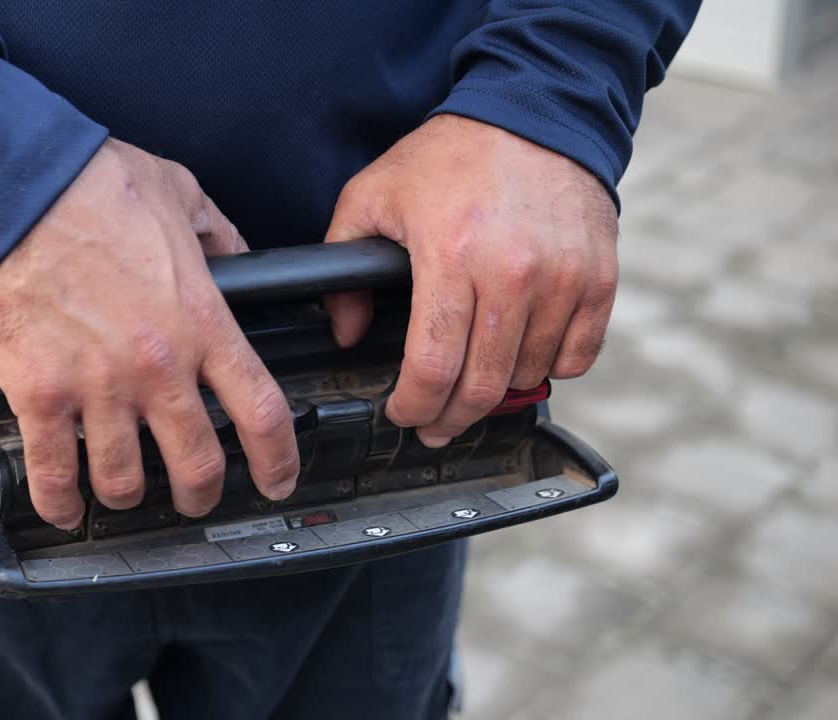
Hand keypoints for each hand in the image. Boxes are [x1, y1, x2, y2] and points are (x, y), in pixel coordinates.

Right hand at [0, 139, 298, 528]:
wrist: (12, 189)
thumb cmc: (89, 185)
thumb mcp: (181, 193)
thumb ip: (219, 233)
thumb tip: (236, 256)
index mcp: (200, 320)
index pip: (261, 410)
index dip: (276, 458)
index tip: (276, 477)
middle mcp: (156, 366)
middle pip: (196, 464)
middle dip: (201, 494)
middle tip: (196, 498)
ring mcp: (97, 386)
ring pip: (125, 480)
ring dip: (128, 498)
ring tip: (124, 495)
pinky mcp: (39, 394)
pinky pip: (54, 472)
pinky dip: (61, 502)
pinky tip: (65, 508)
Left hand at [324, 114, 618, 446]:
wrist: (532, 112)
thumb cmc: (449, 157)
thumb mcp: (372, 196)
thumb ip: (345, 264)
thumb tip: (348, 332)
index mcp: (451, 255)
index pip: (433, 367)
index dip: (413, 406)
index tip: (403, 414)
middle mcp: (513, 272)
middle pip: (483, 385)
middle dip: (451, 419)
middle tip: (434, 424)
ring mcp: (564, 277)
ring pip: (528, 375)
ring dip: (497, 391)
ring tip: (472, 384)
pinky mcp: (599, 277)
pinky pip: (578, 356)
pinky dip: (549, 368)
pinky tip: (521, 357)